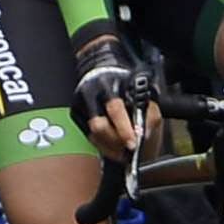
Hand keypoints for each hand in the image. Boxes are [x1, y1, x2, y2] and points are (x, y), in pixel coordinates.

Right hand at [71, 29, 156, 157]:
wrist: (105, 73)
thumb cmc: (128, 87)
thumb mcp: (146, 96)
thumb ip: (148, 115)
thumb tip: (142, 136)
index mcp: (111, 85)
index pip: (115, 110)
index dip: (124, 129)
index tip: (133, 144)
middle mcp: (92, 92)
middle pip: (98, 125)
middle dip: (114, 141)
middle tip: (127, 149)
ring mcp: (80, 102)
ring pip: (91, 133)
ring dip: (108, 146)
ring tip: (121, 150)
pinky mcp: (75, 112)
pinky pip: (87, 135)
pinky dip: (100, 143)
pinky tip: (111, 144)